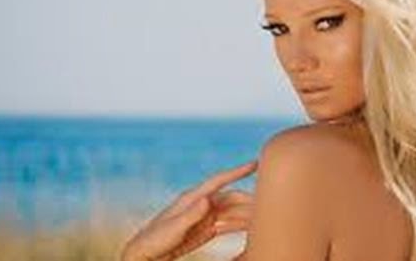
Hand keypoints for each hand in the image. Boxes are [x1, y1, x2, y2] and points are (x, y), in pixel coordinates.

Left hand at [120, 160, 256, 260]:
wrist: (145, 255)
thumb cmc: (154, 240)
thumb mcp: (173, 228)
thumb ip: (191, 214)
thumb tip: (208, 199)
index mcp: (193, 198)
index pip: (219, 181)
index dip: (237, 171)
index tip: (256, 163)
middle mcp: (201, 204)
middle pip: (231, 199)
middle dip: (250, 200)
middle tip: (270, 203)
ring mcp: (205, 217)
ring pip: (233, 213)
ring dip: (248, 214)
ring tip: (266, 217)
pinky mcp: (206, 230)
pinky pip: (229, 225)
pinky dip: (241, 226)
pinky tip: (252, 229)